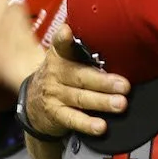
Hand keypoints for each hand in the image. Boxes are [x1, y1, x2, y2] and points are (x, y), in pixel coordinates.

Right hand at [24, 25, 130, 139]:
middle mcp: (55, 74)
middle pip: (80, 77)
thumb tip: (117, 38)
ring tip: (120, 104)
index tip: (67, 32)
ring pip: (80, 98)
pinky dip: (87, 123)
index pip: (60, 45)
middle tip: (124, 85)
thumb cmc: (60, 77)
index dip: (63, 39)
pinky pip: (72, 119)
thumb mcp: (64, 59)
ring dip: (102, 102)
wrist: (33, 103)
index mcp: (59, 56)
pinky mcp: (55, 114)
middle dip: (103, 82)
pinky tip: (101, 126)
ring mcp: (54, 94)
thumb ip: (82, 49)